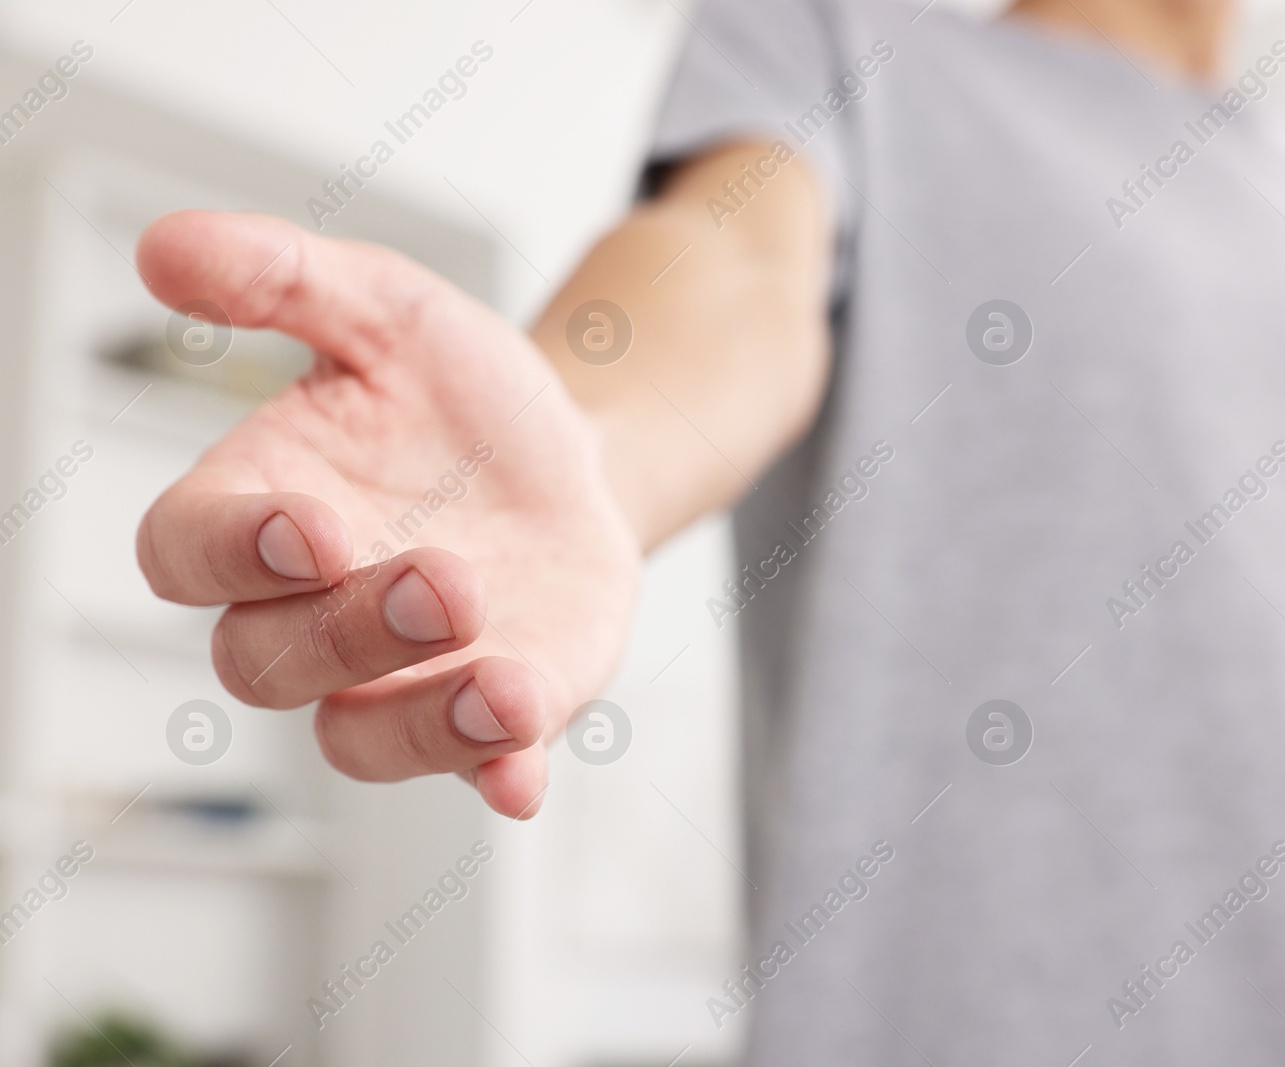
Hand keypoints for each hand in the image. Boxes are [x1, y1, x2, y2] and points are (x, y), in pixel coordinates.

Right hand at [135, 211, 640, 817]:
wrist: (575, 453)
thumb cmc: (459, 394)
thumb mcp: (387, 313)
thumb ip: (284, 281)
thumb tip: (164, 244)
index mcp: (262, 511)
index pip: (187, 553)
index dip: (230, 552)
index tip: (310, 527)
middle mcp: (312, 612)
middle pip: (271, 661)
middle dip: (349, 632)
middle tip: (444, 579)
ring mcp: (399, 677)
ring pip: (361, 740)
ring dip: (423, 724)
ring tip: (503, 686)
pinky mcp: (488, 713)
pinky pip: (475, 768)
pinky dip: (495, 774)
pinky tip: (525, 772)